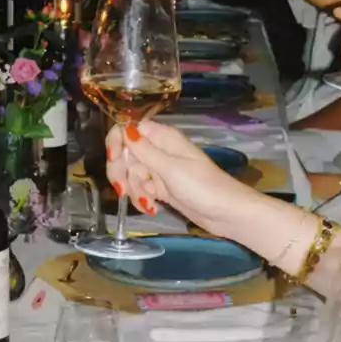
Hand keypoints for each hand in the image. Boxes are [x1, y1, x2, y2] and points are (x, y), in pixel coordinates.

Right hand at [105, 120, 254, 228]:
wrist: (225, 213)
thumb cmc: (202, 186)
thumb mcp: (170, 168)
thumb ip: (144, 150)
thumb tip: (124, 128)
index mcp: (162, 137)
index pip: (128, 129)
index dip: (117, 143)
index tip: (115, 161)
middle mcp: (158, 149)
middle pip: (124, 154)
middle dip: (121, 173)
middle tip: (123, 190)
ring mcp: (159, 169)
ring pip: (130, 173)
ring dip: (134, 190)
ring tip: (149, 203)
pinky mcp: (161, 187)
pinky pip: (140, 188)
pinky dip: (142, 199)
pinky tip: (152, 208)